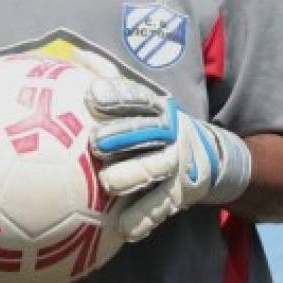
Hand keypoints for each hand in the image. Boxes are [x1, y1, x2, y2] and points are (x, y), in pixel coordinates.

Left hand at [87, 78, 251, 241]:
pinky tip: (125, 229)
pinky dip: (144, 217)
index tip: (92, 95)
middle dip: (122, 135)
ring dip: (132, 176)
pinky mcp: (181, 192)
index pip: (137, 98)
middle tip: (96, 142)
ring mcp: (177, 162)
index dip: (116, 96)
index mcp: (157, 108)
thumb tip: (74, 53)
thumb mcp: (142, 100)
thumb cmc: (156, 126)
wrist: (207, 157)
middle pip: (146, 132)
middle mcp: (169, 132)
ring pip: (154, 169)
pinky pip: (161, 205)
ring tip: (109, 184)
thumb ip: (110, 78)